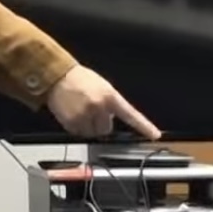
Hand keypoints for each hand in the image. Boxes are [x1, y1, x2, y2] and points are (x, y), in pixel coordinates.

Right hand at [45, 65, 159, 138]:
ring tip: (81, 110)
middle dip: (100, 123)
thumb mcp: (102, 86)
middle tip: (91, 111)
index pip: (131, 114)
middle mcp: (99, 107)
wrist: (57, 76)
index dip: (144, 126)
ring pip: (93, 133)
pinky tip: (73, 113)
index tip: (155, 135)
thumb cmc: (79, 79)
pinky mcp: (73, 123)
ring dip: (88, 126)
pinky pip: (79, 133)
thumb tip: (113, 118)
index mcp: (110, 96)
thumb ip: (110, 102)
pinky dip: (76, 126)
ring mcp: (86, 116)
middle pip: (107, 129)